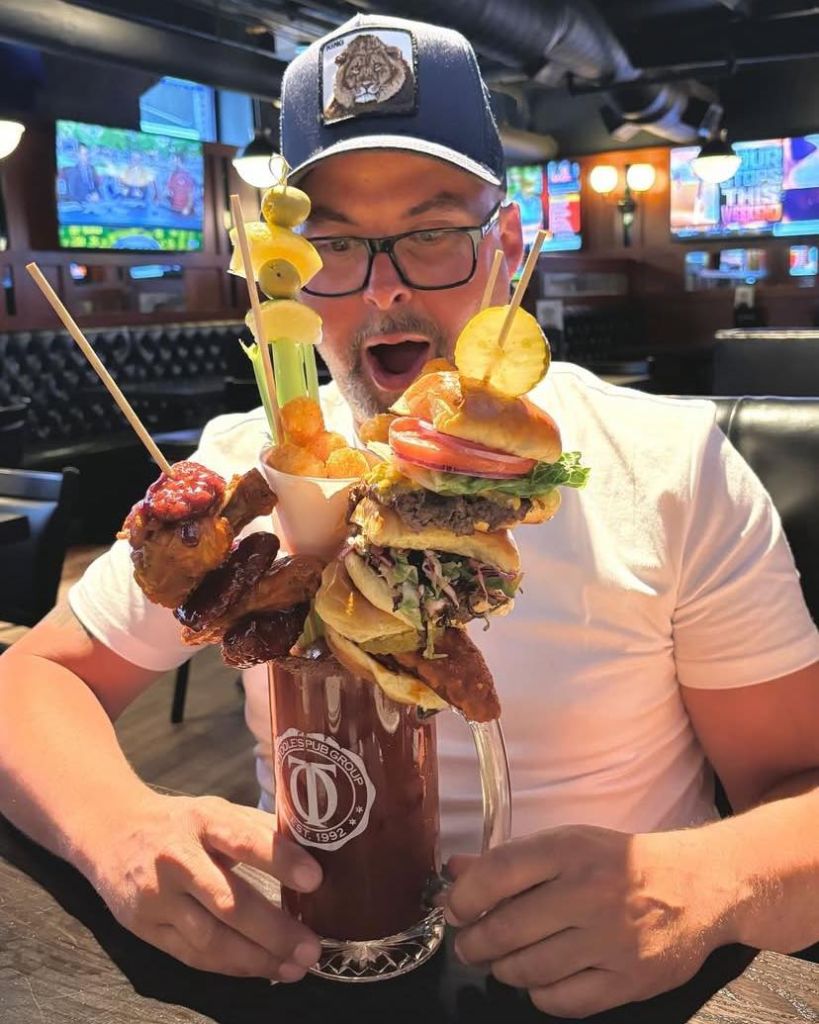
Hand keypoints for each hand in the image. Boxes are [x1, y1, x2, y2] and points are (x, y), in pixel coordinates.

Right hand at [86, 790, 322, 981]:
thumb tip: (316, 847)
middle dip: (275, 930)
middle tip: (312, 947)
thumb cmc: (182, 822)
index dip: (280, 859)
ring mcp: (157, 898)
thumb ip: (259, 829)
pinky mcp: (146, 928)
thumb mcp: (218, 811)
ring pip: (211, 938)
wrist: (112, 832)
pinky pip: (193, 955)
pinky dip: (231, 966)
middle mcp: (177, 859)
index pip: (243, 839)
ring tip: (295, 966)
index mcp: (203, 820)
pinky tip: (262, 969)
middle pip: (229, 902)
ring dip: (257, 958)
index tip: (315, 878)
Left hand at [445, 825, 735, 1018]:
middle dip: (474, 942)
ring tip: (499, 961)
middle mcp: (589, 893)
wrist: (697, 887)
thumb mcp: (567, 843)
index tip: (454, 909)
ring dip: (502, 969)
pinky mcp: (628, 981)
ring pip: (529, 971)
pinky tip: (539, 980)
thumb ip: (510, 859)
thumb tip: (454, 872)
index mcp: (569, 850)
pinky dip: (539, 994)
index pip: (498, 873)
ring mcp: (610, 941)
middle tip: (468, 944)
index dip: (464, 897)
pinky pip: (562, 1000)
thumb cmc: (619, 862)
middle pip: (507, 929)